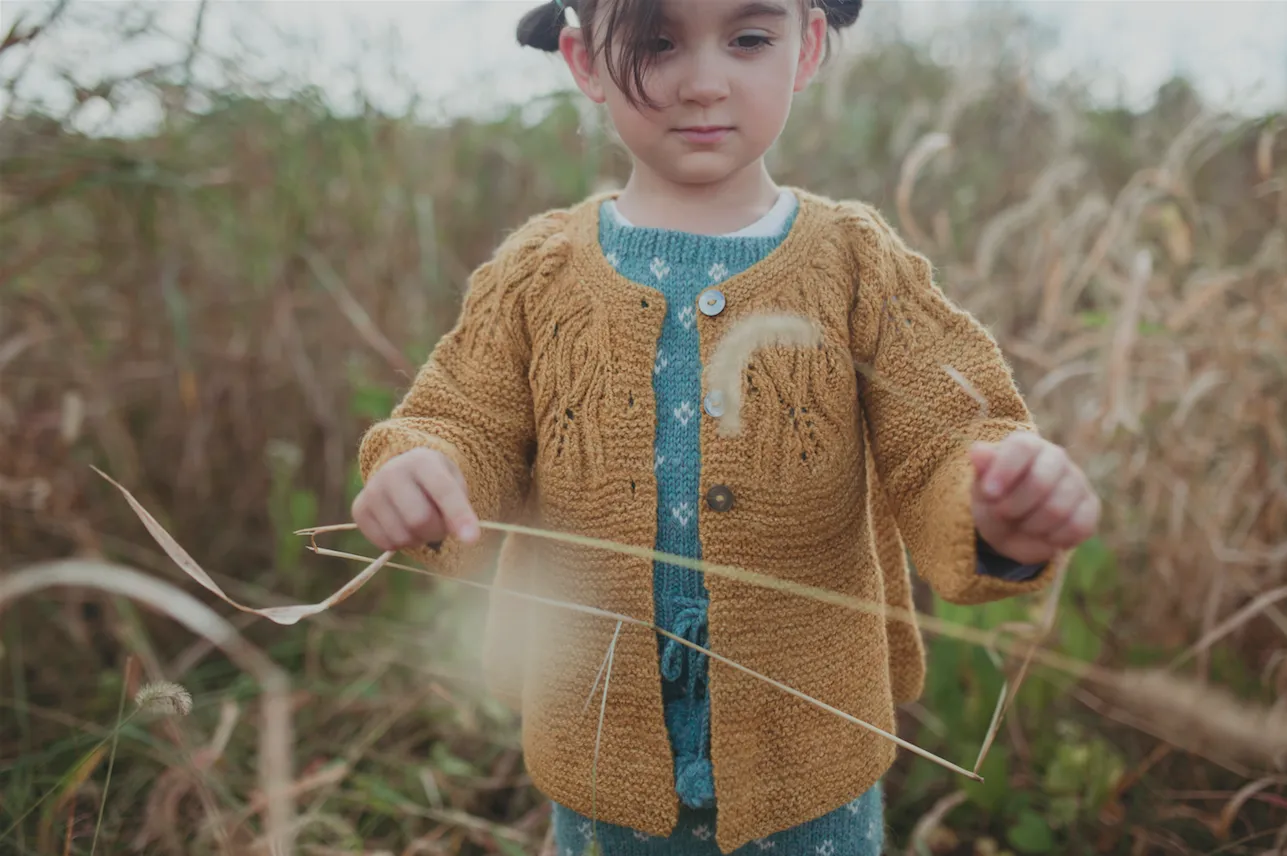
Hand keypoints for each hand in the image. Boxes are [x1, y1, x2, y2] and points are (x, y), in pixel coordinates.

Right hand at [351, 448, 480, 551]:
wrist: (402, 471)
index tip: (472, 539)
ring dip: (419, 539)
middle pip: (420, 520)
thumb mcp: (454, 484)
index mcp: (422, 460)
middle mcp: (392, 471)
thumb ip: (460, 508)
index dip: (459, 516)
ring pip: (402, 536)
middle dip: (437, 532)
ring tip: (420, 523)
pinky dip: (400, 543)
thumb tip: (465, 536)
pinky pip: (385, 543)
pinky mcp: (359, 509)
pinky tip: (402, 526)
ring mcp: (372, 490)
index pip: (444, 491)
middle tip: (441, 526)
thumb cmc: (435, 482)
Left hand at [969, 431, 1099, 565]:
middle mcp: (1056, 457)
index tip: (989, 492)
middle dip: (1014, 506)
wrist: (1012, 528)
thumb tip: (978, 451)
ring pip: (1058, 509)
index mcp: (1027, 446)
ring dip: (1031, 525)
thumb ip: (982, 470)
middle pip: (1041, 481)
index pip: (1023, 447)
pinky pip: (1077, 526)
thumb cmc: (995, 500)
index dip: (1005, 469)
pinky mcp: (1090, 506)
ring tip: (1022, 523)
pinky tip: (1043, 533)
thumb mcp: (982, 487)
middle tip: (1002, 512)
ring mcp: (1077, 481)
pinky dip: (1054, 538)